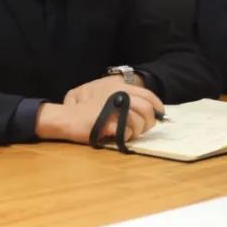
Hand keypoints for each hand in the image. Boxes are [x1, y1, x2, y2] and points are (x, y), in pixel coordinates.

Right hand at [34, 77, 162, 142]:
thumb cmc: (87, 111)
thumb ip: (125, 100)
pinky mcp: (109, 123)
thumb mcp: (108, 99)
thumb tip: (147, 110)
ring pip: (138, 122)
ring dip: (136, 131)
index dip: (157, 106)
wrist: (67, 118)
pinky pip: (126, 132)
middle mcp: (119, 96)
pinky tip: (118, 136)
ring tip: (129, 134)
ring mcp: (114, 109)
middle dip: (148, 122)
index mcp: (120, 88)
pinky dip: (125, 137)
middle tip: (142, 129)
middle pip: (146, 110)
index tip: (159, 115)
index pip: (148, 95)